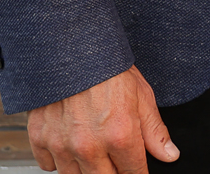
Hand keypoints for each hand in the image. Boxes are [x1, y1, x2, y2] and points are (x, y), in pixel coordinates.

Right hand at [26, 66, 176, 173]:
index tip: (136, 169)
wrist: (72, 49)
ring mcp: (63, 145)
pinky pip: (49, 166)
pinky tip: (70, 143)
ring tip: (93, 146)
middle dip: (113, 172)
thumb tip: (169, 155)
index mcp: (120, 136)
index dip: (137, 172)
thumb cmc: (108, 69)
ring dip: (86, 168)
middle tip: (115, 157)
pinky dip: (59, 160)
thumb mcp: (142, 96)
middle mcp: (90, 146)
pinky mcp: (41, 139)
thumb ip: (155, 131)